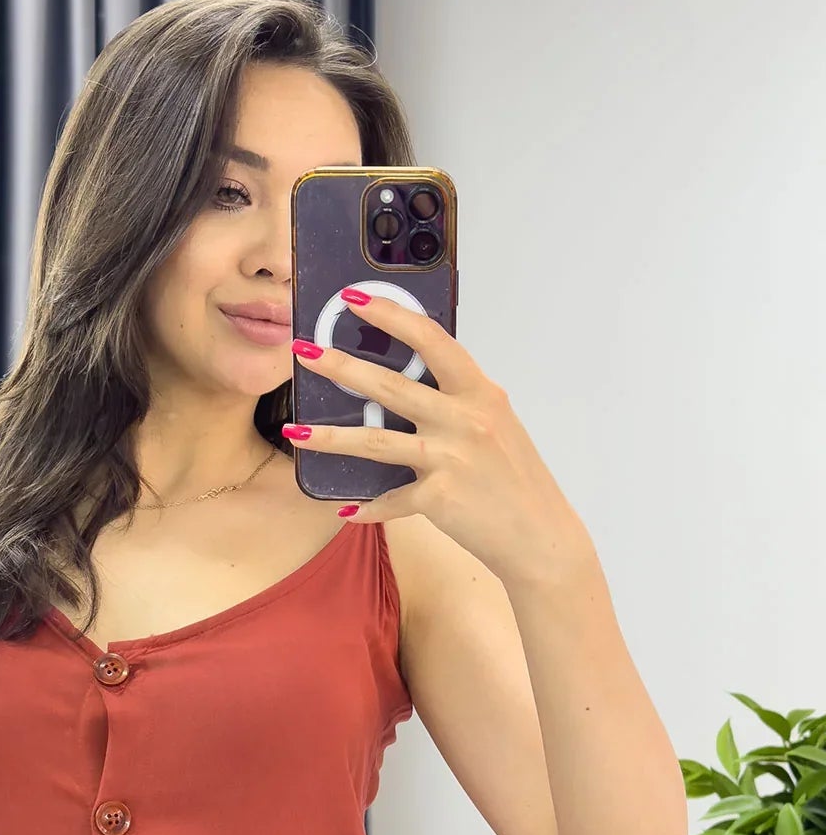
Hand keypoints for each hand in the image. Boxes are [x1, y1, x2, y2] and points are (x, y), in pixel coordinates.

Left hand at [286, 289, 591, 587]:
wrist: (540, 536)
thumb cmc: (515, 479)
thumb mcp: (495, 426)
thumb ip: (458, 403)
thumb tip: (407, 385)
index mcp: (480, 393)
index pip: (431, 341)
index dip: (391, 315)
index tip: (355, 298)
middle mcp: (464, 419)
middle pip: (391, 386)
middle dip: (341, 366)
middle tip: (304, 351)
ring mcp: (450, 457)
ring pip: (376, 441)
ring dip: (330, 436)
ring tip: (295, 429)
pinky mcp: (439, 497)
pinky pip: (389, 499)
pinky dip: (367, 508)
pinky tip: (344, 510)